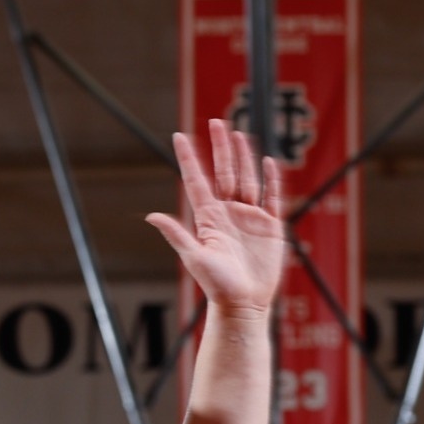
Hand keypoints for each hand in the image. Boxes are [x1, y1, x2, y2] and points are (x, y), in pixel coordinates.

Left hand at [147, 119, 287, 318]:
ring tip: (237, 133)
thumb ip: (177, 234)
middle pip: (224, 172)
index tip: (179, 135)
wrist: (244, 303)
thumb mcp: (195, 257)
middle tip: (215, 120)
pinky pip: (272, 197)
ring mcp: (249, 217)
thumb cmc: (216, 285)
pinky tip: (268, 162)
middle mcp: (227, 212)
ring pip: (246, 179)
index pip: (196, 180)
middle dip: (220, 147)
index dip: (188, 158)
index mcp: (208, 218)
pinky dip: (272, 180)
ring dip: (243, 157)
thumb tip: (151, 216)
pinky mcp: (270, 226)